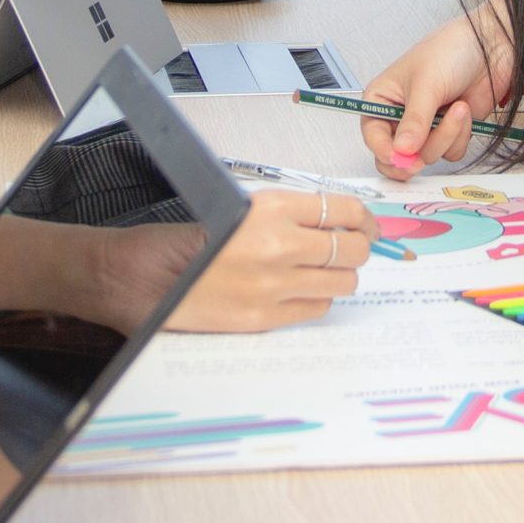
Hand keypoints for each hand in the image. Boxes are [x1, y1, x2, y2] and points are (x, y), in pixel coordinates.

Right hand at [168, 191, 372, 331]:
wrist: (157, 275)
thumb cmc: (198, 238)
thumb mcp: (246, 206)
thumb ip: (292, 214)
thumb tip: (338, 225)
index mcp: (273, 209)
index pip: (344, 210)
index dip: (363, 219)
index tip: (366, 226)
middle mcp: (279, 245)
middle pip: (353, 249)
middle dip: (357, 248)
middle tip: (349, 249)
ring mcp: (275, 285)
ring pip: (343, 282)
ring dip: (340, 275)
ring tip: (324, 271)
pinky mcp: (267, 316)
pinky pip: (317, 308)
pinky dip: (317, 298)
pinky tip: (302, 290)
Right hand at [360, 3, 513, 180]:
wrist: (490, 47)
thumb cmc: (450, 50)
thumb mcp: (427, 84)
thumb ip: (414, 121)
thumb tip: (402, 150)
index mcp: (383, 98)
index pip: (372, 135)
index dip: (383, 149)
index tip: (398, 156)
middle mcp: (401, 115)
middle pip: (395, 155)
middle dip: (412, 158)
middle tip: (420, 160)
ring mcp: (426, 126)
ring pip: (427, 155)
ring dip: (445, 136)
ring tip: (456, 108)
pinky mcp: (449, 132)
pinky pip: (450, 152)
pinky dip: (460, 135)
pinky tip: (464, 111)